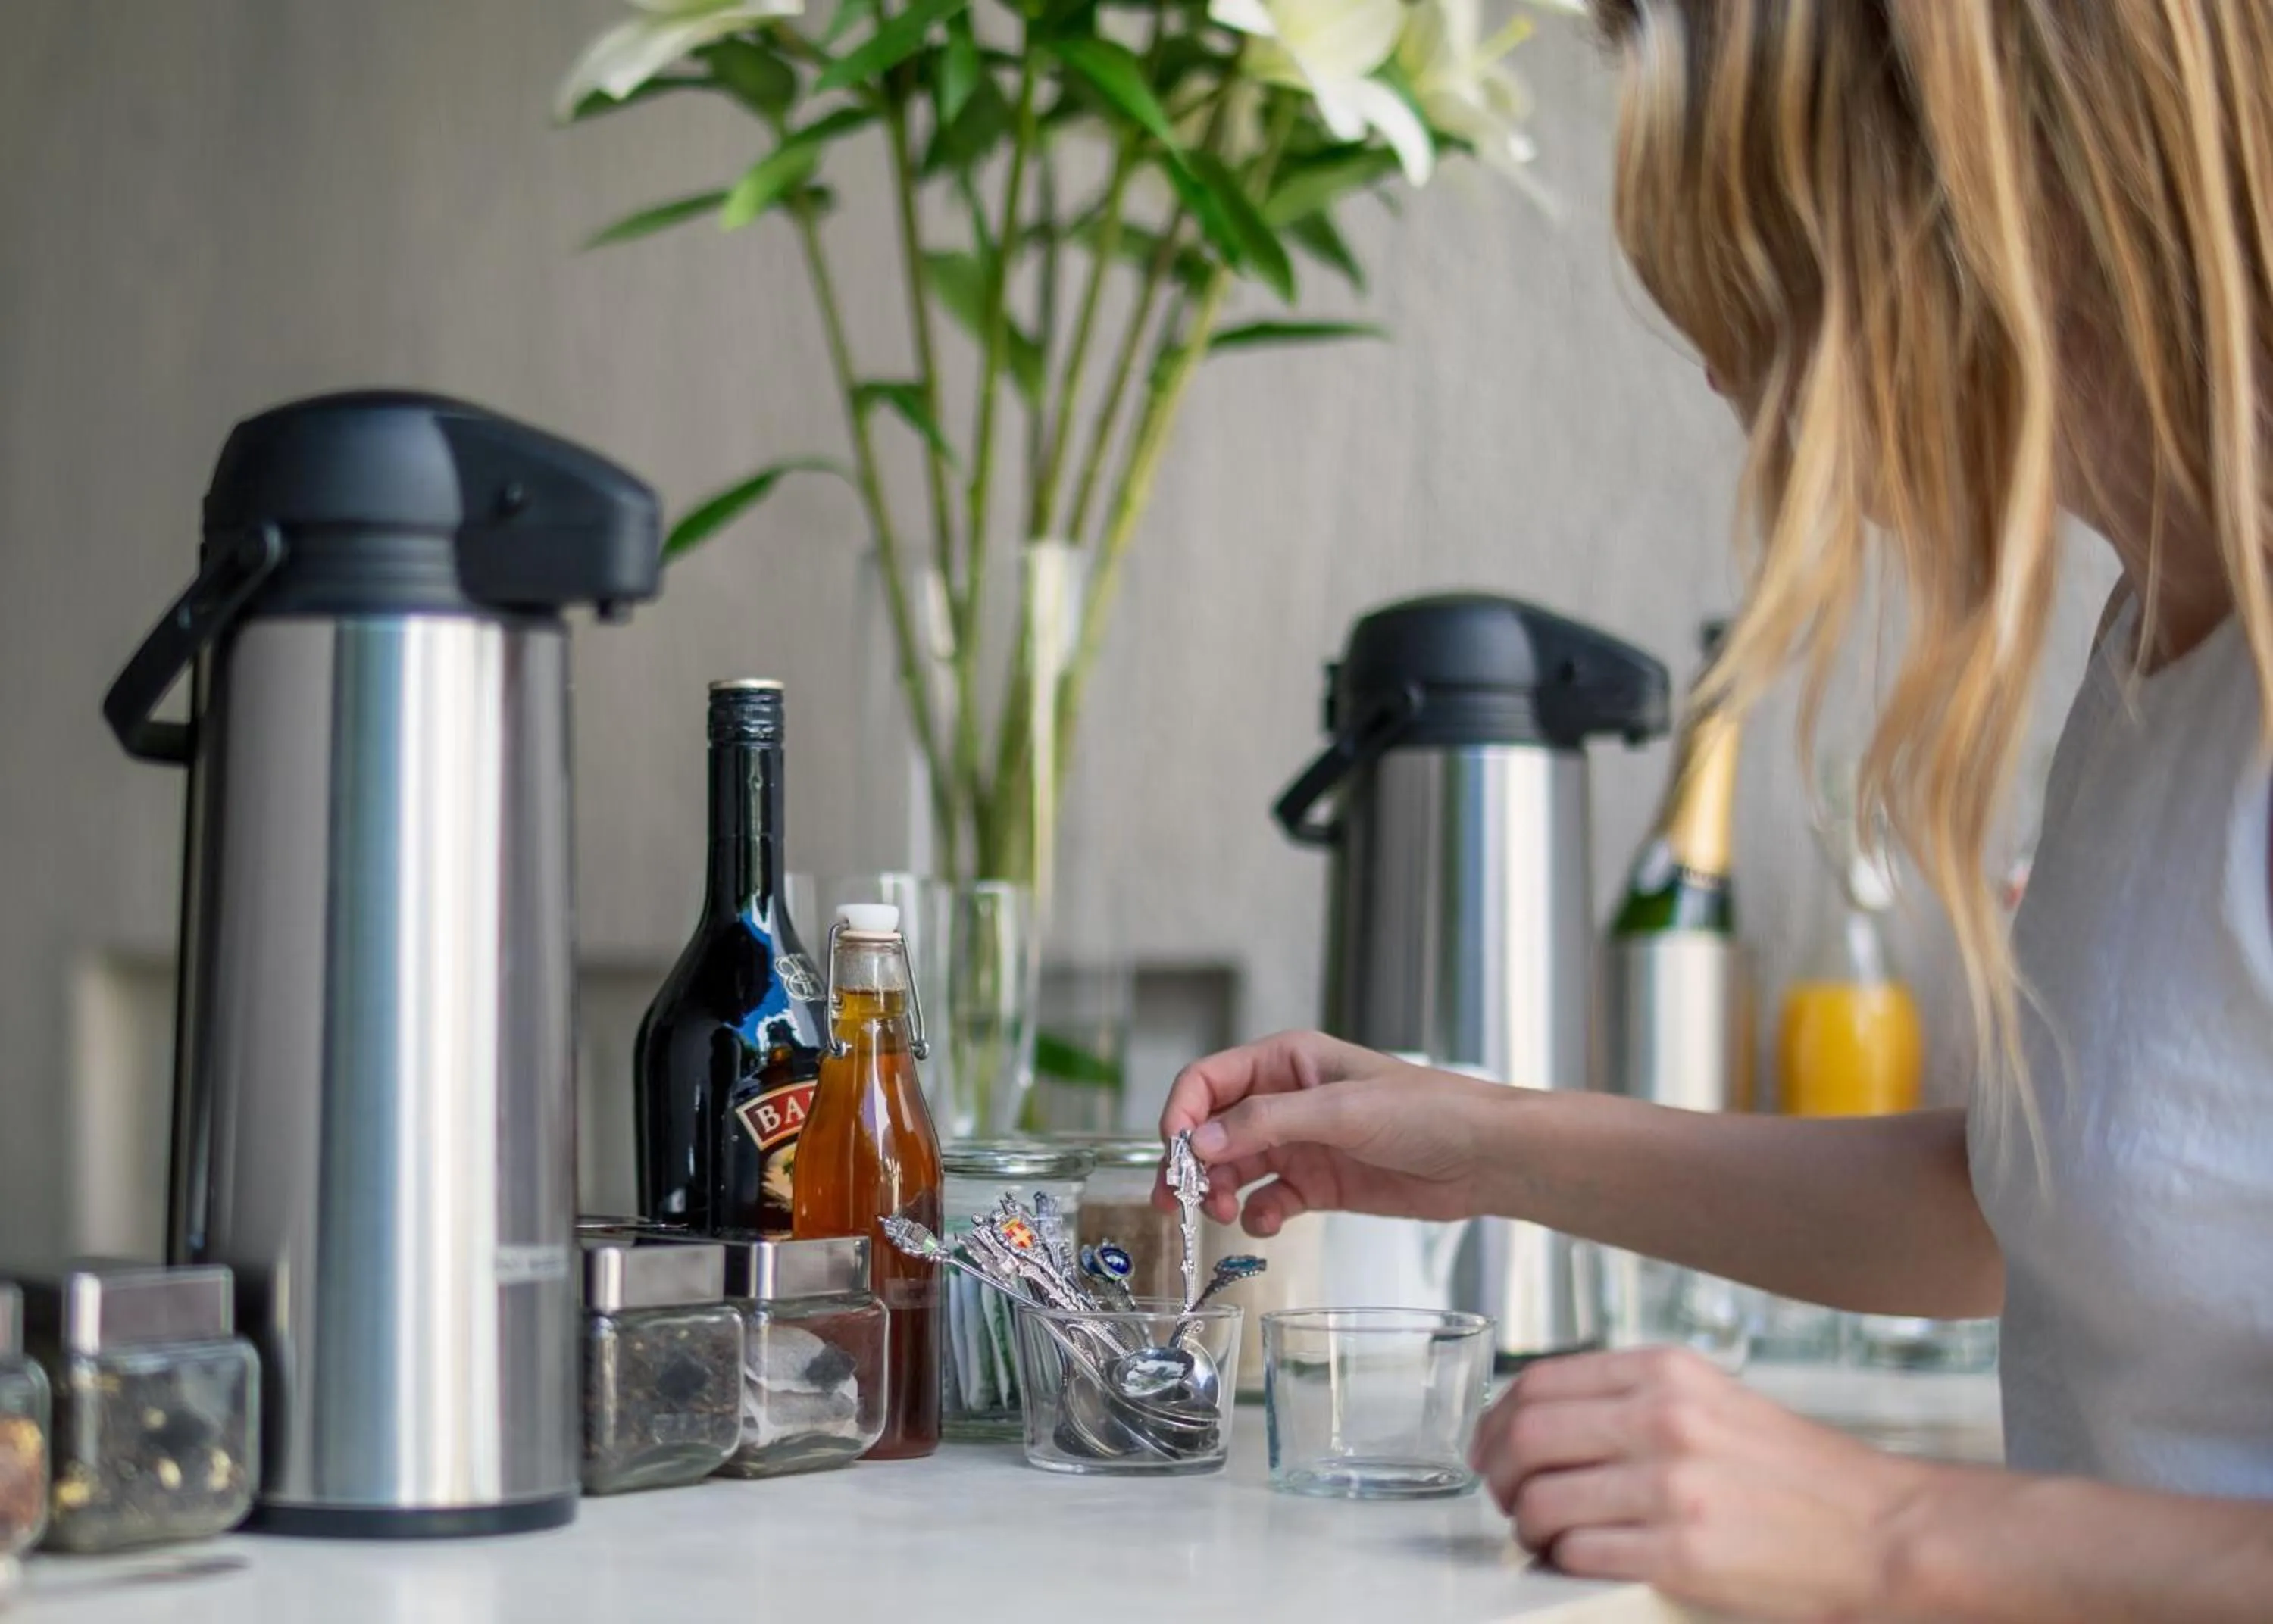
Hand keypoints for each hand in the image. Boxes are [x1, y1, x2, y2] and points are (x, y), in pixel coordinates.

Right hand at [1155, 1030, 1505, 1232]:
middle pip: (1213, 1130)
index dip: (1182, 1115)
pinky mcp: (1318, 1184)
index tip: (1173, 1155)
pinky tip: (1266, 1225)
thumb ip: (1267, 1123)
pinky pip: (1268, 1200)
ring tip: (1224, 1214)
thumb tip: (1200, 1143)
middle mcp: (1286, 1100)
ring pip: (1234, 1169)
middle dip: (1191, 1164)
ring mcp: (1301, 1144)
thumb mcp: (1341, 1110)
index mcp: (1287, 1061)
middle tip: (1178, 1201)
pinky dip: (1258, 1216)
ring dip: (1219, 1193)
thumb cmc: (1428, 1111)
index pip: (1208, 1081)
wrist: (1486, 1158)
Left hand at [1476, 1346, 1938, 1621]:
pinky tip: (1575, 1559)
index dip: (1496, 1419)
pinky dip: (1562, 1559)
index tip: (1491, 1446)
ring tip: (1540, 1534)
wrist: (1882, 1530)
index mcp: (1666, 1373)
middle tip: (1506, 1496)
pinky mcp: (1681, 1551)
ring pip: (1543, 1498)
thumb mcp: (1712, 1399)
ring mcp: (1670, 1485)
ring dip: (1526, 1524)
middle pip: (1526, 1435)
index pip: (1539, 1381)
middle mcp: (1663, 1418)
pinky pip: (1580, 1551)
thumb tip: (1546, 1419)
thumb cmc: (1798, 1473)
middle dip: (1499, 1473)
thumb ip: (1634, 1397)